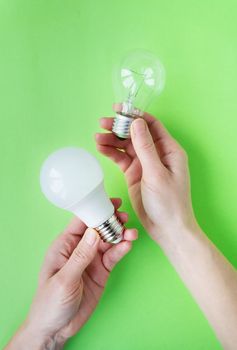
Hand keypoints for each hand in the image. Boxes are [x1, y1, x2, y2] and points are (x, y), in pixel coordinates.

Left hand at [6, 198, 136, 348]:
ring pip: (108, 241)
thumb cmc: (50, 302)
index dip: (95, 210)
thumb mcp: (64, 279)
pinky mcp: (101, 271)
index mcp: (64, 245)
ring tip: (131, 233)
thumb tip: (93, 233)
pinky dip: (121, 249)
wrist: (56, 328)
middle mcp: (79, 249)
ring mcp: (91, 260)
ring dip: (120, 235)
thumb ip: (80, 256)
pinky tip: (128, 245)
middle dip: (111, 221)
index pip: (81, 222)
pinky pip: (113, 256)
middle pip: (98, 229)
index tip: (111, 203)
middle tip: (125, 218)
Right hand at [96, 104, 197, 242]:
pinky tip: (101, 148)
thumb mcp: (156, 173)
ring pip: (126, 146)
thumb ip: (145, 147)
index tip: (119, 109)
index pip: (151, 125)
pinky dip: (111, 153)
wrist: (167, 228)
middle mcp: (157, 154)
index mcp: (169, 150)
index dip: (135, 115)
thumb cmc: (169, 202)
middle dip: (119, 127)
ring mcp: (145, 164)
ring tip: (97, 137)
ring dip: (112, 140)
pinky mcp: (135, 174)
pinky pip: (121, 159)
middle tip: (102, 123)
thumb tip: (136, 122)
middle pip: (135, 133)